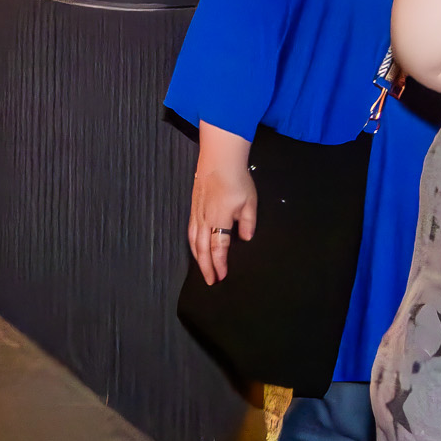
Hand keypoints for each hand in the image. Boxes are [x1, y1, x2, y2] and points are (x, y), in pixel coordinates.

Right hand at [186, 130, 255, 285]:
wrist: (219, 159)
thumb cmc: (236, 179)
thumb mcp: (250, 202)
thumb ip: (248, 223)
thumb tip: (245, 239)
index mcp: (220, 218)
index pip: (219, 246)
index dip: (220, 263)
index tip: (222, 276)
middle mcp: (205, 218)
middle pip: (202, 247)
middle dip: (206, 266)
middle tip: (210, 282)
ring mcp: (197, 212)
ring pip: (193, 240)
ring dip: (197, 257)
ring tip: (202, 270)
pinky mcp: (193, 207)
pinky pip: (190, 230)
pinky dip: (192, 244)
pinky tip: (195, 248)